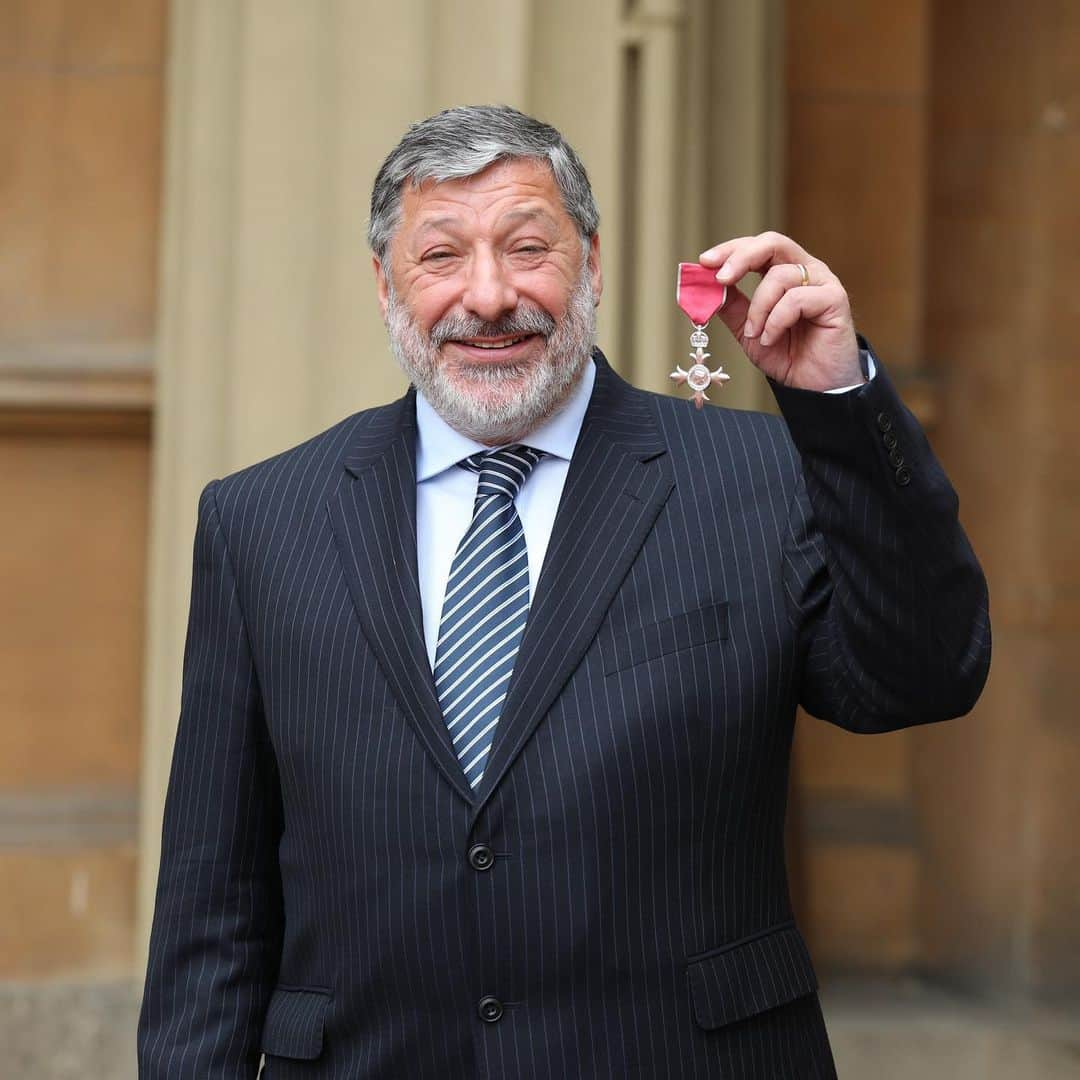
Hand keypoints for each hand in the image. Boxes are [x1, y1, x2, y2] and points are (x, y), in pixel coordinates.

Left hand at [698, 232, 861, 391]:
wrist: (811, 386)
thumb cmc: (786, 355)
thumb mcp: (747, 329)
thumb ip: (730, 306)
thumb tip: (704, 286)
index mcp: (784, 272)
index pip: (757, 247)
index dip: (730, 250)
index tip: (704, 262)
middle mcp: (805, 271)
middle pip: (773, 243)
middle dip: (741, 258)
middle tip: (721, 278)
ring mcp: (822, 283)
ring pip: (780, 276)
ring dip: (758, 308)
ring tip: (755, 334)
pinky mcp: (835, 299)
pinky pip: (797, 298)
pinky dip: (776, 320)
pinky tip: (771, 338)